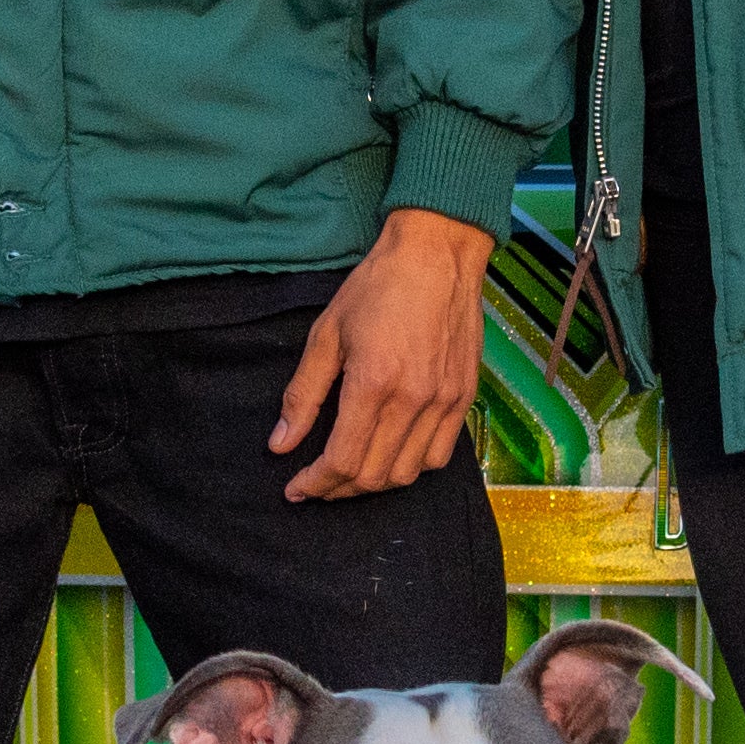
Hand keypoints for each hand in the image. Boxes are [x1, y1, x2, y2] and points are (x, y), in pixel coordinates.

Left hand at [272, 210, 494, 501]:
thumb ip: (303, 395)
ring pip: (407, 473)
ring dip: (375, 482)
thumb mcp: (326, 334)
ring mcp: (444, 401)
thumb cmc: (377, 287)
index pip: (342, 460)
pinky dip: (411, 466)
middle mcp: (413, 399)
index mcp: (373, 383)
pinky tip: (391, 453)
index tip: (295, 488)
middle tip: (317, 482)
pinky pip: (439, 455)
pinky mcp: (464, 397)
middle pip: (374, 475)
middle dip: (338, 489)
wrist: (437, 255)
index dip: (314, 484)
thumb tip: (280, 444)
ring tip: (352, 472)